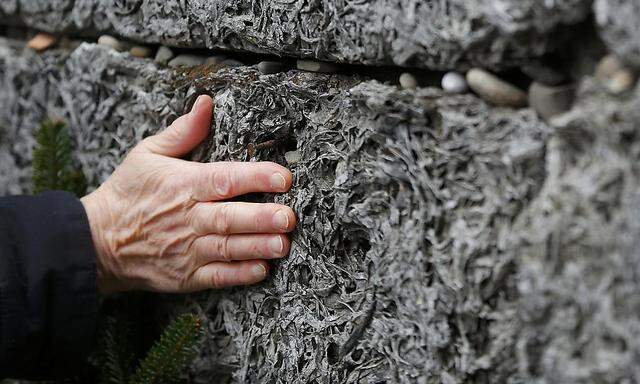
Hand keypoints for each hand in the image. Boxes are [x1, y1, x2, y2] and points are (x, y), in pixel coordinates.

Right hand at [81, 95, 295, 293]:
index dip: (255, 177)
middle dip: (261, 218)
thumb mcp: (147, 154)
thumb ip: (182, 131)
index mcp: (182, 185)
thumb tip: (206, 103)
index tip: (283, 176)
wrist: (97, 241)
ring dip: (257, 246)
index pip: (223, 179)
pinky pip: (217, 276)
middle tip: (289, 217)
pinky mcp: (186, 275)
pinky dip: (239, 274)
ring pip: (227, 249)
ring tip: (283, 244)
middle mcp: (187, 218)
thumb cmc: (128, 193)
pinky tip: (261, 269)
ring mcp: (187, 250)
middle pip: (229, 218)